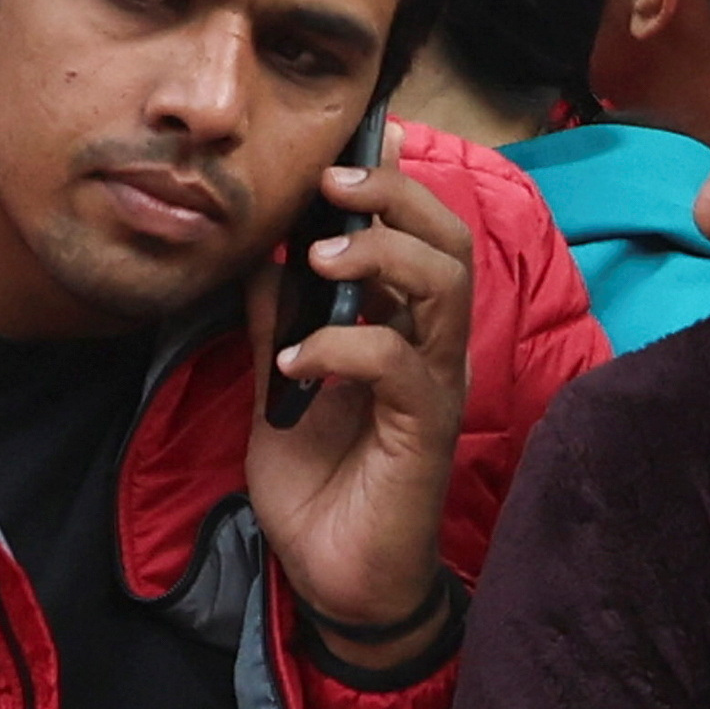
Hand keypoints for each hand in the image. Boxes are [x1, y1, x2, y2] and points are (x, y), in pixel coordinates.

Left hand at [239, 147, 478, 640]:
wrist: (332, 577)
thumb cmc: (318, 480)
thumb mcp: (280, 384)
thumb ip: (277, 321)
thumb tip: (260, 254)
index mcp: (402, 328)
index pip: (422, 233)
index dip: (400, 179)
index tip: (369, 131)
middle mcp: (431, 349)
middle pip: (449, 243)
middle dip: (396, 197)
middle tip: (334, 184)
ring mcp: (434, 389)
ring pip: (444, 289)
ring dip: (380, 258)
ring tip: (319, 259)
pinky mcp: (424, 434)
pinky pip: (400, 367)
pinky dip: (345, 347)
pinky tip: (296, 362)